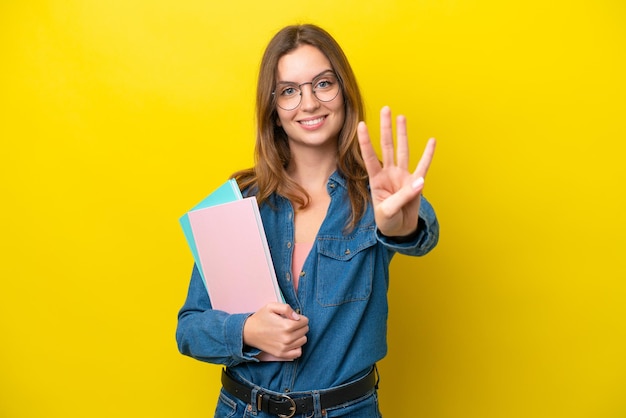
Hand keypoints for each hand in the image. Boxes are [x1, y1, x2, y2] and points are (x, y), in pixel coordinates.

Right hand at [243, 303, 308, 359]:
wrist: (249, 332)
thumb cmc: (261, 318)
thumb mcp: (271, 306)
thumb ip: (286, 308)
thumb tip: (297, 317)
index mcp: (286, 326)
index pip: (305, 321)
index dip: (301, 317)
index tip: (293, 318)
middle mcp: (287, 338)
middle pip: (305, 331)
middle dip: (300, 325)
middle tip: (291, 324)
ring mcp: (284, 348)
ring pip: (303, 340)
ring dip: (299, 335)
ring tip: (290, 332)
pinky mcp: (281, 355)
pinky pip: (298, 353)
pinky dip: (297, 347)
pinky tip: (291, 342)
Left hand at [357, 106, 435, 237]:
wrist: (399, 230)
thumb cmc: (387, 221)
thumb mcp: (388, 213)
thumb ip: (402, 197)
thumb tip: (420, 181)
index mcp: (376, 179)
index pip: (369, 157)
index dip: (365, 142)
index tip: (361, 124)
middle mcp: (389, 173)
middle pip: (387, 146)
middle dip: (385, 128)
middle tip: (385, 109)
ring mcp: (402, 176)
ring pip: (403, 150)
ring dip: (402, 134)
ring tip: (401, 116)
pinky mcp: (416, 183)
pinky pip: (424, 166)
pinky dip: (428, 154)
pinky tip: (431, 141)